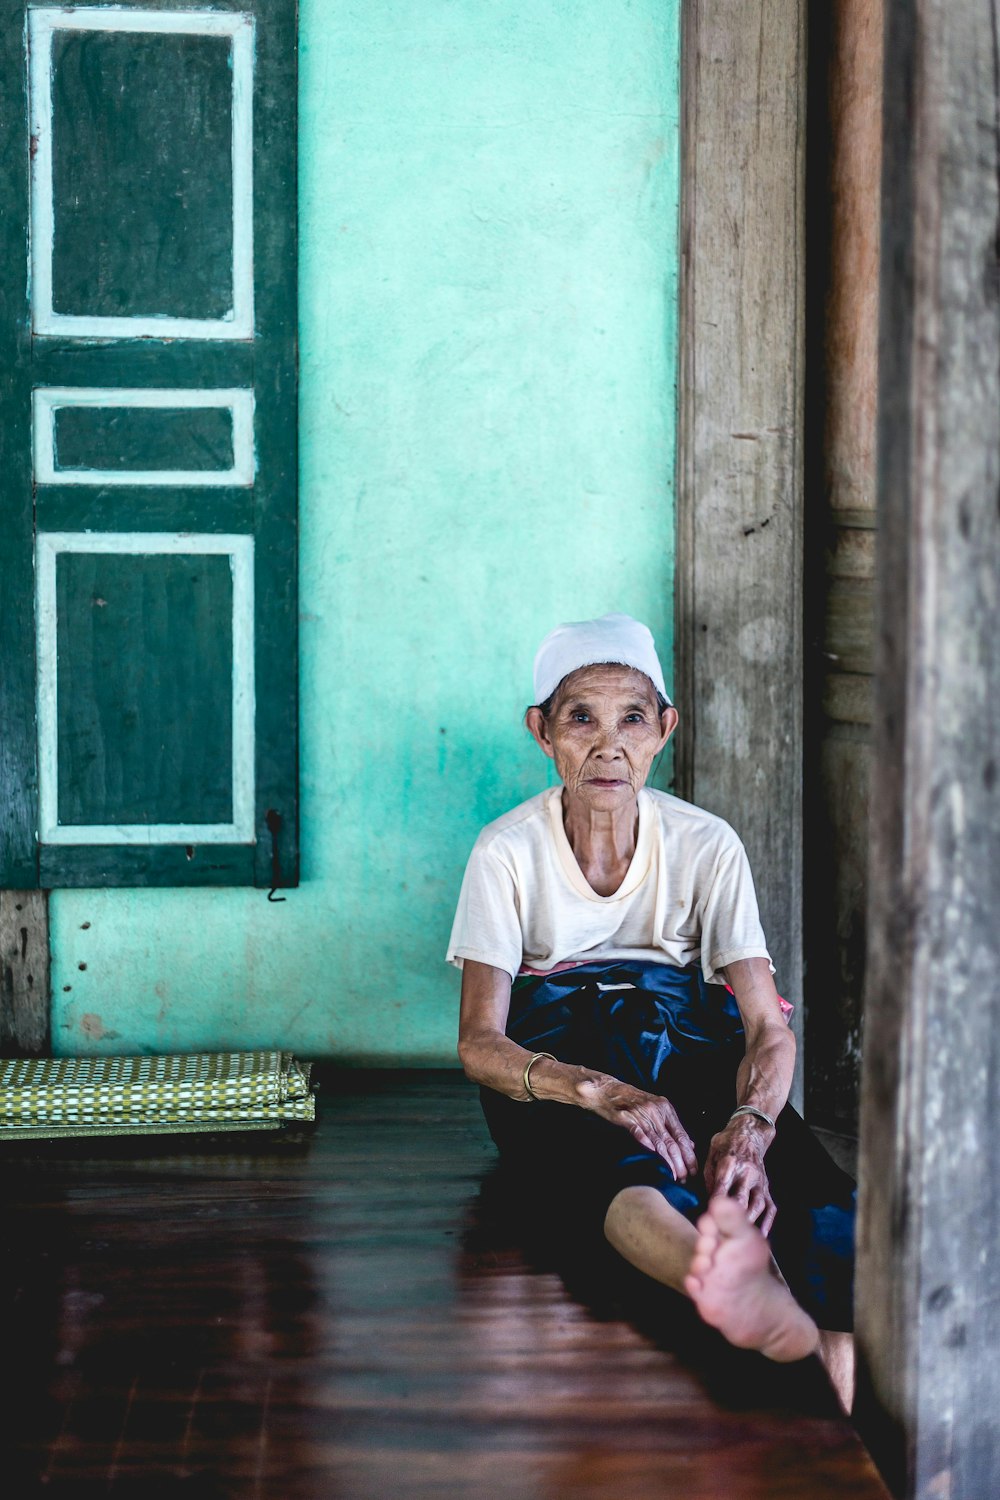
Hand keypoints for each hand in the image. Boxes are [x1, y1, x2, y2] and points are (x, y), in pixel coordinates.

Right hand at [584, 1077, 697, 1182]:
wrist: (608, 1090)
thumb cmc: (634, 1101)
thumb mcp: (657, 1109)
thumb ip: (672, 1126)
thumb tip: (691, 1144)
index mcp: (666, 1108)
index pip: (682, 1135)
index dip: (689, 1155)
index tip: (694, 1170)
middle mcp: (656, 1110)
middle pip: (672, 1141)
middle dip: (680, 1163)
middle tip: (684, 1179)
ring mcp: (641, 1114)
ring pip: (658, 1142)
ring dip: (667, 1162)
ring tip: (672, 1176)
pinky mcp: (626, 1118)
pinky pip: (638, 1133)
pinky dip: (646, 1146)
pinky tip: (653, 1158)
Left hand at [704, 1118, 776, 1234]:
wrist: (749, 1133)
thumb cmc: (726, 1144)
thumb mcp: (711, 1154)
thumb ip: (708, 1176)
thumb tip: (705, 1201)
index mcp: (730, 1164)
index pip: (722, 1188)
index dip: (714, 1207)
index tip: (707, 1221)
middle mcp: (748, 1173)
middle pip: (741, 1200)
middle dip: (732, 1220)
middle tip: (722, 1237)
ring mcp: (760, 1181)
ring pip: (758, 1206)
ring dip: (749, 1224)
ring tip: (739, 1241)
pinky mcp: (767, 1187)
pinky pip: (770, 1208)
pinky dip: (767, 1223)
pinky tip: (760, 1236)